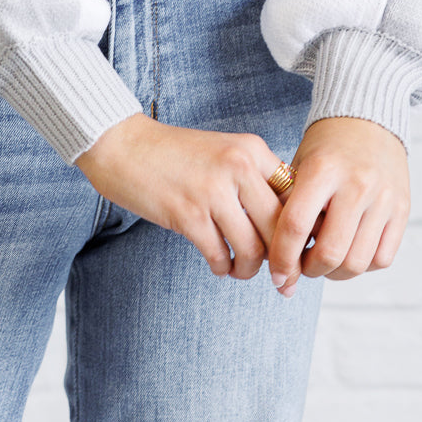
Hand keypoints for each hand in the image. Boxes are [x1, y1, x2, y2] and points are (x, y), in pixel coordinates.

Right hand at [74, 112, 288, 279]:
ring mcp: (213, 190)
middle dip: (284, 261)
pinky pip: (221, 256)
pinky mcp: (188, 214)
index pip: (295, 196)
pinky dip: (224, 268)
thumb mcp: (223, 151)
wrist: (122, 144)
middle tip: (280, 278)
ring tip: (241, 269)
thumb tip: (287, 223)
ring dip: (251, 269)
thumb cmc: (174, 154)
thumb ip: (254, 178)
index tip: (296, 250)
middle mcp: (238, 165)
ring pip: (255, 248)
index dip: (300, 229)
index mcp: (251, 148)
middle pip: (281, 227)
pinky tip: (219, 265)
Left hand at [267, 116, 409, 297]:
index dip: (282, 258)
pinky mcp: (402, 209)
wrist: (367, 117)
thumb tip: (280, 264)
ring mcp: (383, 198)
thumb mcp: (299, 165)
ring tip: (323, 262)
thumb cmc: (325, 147)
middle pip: (329, 252)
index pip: (296, 225)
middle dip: (309, 271)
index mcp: (322, 169)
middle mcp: (356, 183)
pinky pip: (382, 258)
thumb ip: (290, 208)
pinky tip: (348, 251)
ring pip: (357, 262)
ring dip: (335, 273)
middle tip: (301, 268)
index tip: (275, 275)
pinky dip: (362, 265)